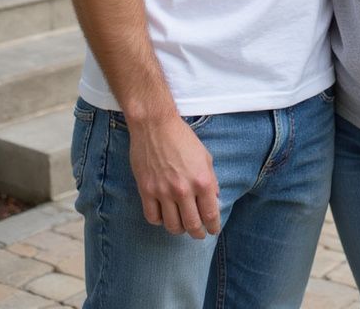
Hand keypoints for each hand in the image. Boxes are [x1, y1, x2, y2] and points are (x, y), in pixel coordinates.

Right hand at [127, 114, 220, 237]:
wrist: (155, 125)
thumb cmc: (182, 137)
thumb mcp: (205, 156)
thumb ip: (211, 179)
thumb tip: (214, 199)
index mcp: (202, 180)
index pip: (210, 214)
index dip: (213, 226)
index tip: (212, 230)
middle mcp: (183, 190)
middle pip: (192, 225)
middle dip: (198, 233)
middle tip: (199, 234)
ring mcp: (163, 192)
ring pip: (172, 226)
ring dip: (179, 229)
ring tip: (182, 226)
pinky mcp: (146, 191)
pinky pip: (153, 217)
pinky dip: (160, 221)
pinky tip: (164, 216)